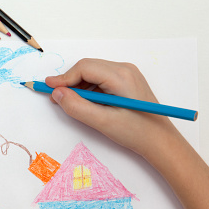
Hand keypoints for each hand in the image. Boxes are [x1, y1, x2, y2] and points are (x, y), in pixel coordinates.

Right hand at [45, 58, 179, 157]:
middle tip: (56, 98)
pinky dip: (89, 89)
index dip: (63, 78)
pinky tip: (86, 103)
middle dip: (70, 81)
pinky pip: (101, 79)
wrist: (160, 141)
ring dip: (79, 86)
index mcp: (121, 76)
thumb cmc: (135, 132)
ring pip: (93, 73)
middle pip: (88, 68)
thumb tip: (57, 94)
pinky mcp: (127, 82)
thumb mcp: (102, 122)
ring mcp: (127, 74)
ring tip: (71, 104)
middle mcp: (125, 69)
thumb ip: (77, 107)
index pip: (84, 68)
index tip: (48, 88)